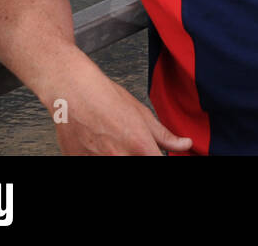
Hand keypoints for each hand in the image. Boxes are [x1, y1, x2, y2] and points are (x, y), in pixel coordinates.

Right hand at [52, 64, 191, 155]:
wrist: (72, 93)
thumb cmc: (106, 99)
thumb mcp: (142, 114)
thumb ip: (165, 135)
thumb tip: (186, 144)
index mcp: (139, 145)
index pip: (157, 163)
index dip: (157, 158)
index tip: (153, 154)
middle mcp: (118, 157)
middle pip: (139, 165)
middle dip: (138, 156)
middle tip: (130, 144)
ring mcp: (96, 161)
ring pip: (115, 164)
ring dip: (118, 155)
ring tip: (111, 142)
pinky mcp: (78, 162)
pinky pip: (94, 163)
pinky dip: (98, 156)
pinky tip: (97, 146)